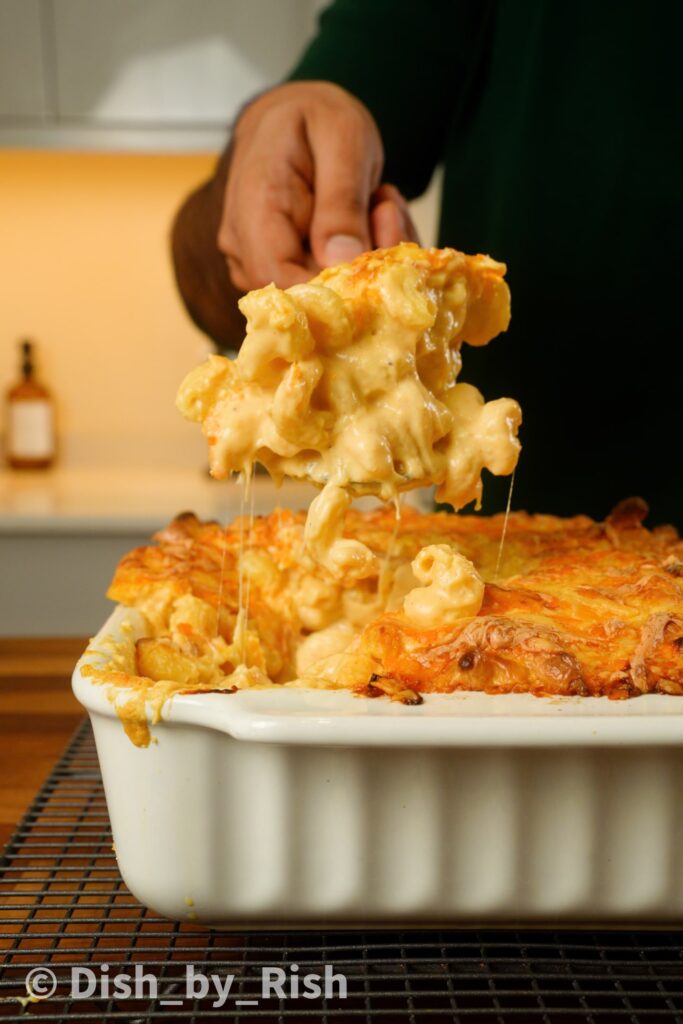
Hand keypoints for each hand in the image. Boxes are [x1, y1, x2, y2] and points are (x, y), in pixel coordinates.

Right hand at [218, 82, 418, 291]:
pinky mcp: (280, 272)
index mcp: (255, 210)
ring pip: (321, 296)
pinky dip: (360, 262)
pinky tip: (369, 221)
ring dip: (365, 262)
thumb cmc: (314, 118)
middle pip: (307, 294)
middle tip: (388, 210)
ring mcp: (258, 263)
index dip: (334, 289)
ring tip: (378, 206)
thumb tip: (341, 262)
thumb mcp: (342, 139)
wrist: (292, 116)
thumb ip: (342, 202)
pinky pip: (325, 287)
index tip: (378, 258)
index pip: (283, 282)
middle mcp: (245, 248)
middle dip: (362, 266)